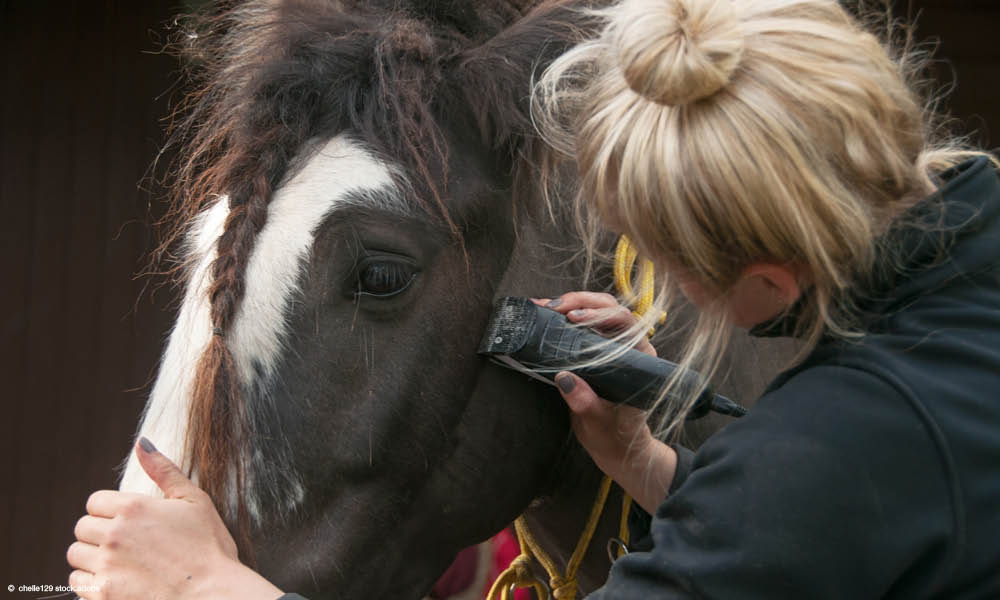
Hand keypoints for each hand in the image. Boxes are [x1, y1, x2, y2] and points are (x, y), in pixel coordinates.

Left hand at [67, 438, 282, 599]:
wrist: (214, 594)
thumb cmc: (210, 548)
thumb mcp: (195, 501)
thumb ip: (164, 470)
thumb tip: (141, 443)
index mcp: (134, 507)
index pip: (94, 502)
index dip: (109, 510)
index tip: (126, 521)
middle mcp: (114, 535)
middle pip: (82, 528)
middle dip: (99, 533)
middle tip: (124, 543)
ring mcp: (106, 566)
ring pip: (76, 555)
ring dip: (91, 557)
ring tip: (118, 562)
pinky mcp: (103, 594)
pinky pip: (77, 583)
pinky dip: (89, 581)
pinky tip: (114, 580)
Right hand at [534, 292, 676, 512]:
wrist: (615, 445)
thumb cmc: (615, 435)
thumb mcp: (599, 423)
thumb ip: (585, 403)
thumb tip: (565, 379)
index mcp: (640, 360)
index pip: (626, 323)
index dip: (601, 315)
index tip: (575, 318)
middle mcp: (629, 346)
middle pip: (609, 308)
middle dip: (581, 301)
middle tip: (554, 307)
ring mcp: (612, 345)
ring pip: (595, 310)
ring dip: (570, 304)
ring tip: (543, 306)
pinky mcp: (594, 349)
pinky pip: (580, 325)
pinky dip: (561, 317)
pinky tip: (542, 313)